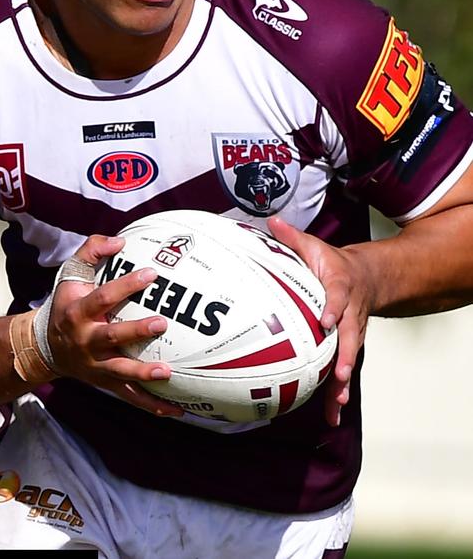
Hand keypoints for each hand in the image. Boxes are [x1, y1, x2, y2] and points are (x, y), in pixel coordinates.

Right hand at [47, 234, 182, 416]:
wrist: (43, 346)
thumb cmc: (65, 304)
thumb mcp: (71, 273)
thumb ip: (92, 250)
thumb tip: (120, 241)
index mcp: (78, 312)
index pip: (103, 297)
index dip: (126, 285)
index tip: (151, 274)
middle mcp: (85, 340)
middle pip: (111, 337)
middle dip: (136, 332)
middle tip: (161, 324)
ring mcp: (95, 365)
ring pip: (119, 372)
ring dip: (143, 373)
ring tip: (167, 373)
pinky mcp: (105, 382)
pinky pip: (129, 395)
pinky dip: (151, 404)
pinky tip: (176, 410)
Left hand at [267, 217, 374, 426]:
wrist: (367, 277)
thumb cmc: (332, 263)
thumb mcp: (314, 246)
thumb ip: (293, 237)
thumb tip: (271, 221)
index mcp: (341, 287)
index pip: (339, 297)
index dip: (334, 308)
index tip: (326, 320)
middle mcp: (350, 314)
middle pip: (351, 337)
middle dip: (345, 356)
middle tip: (340, 375)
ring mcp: (351, 333)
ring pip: (349, 359)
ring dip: (342, 383)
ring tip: (336, 404)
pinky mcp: (346, 347)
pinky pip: (342, 371)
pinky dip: (337, 394)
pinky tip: (332, 416)